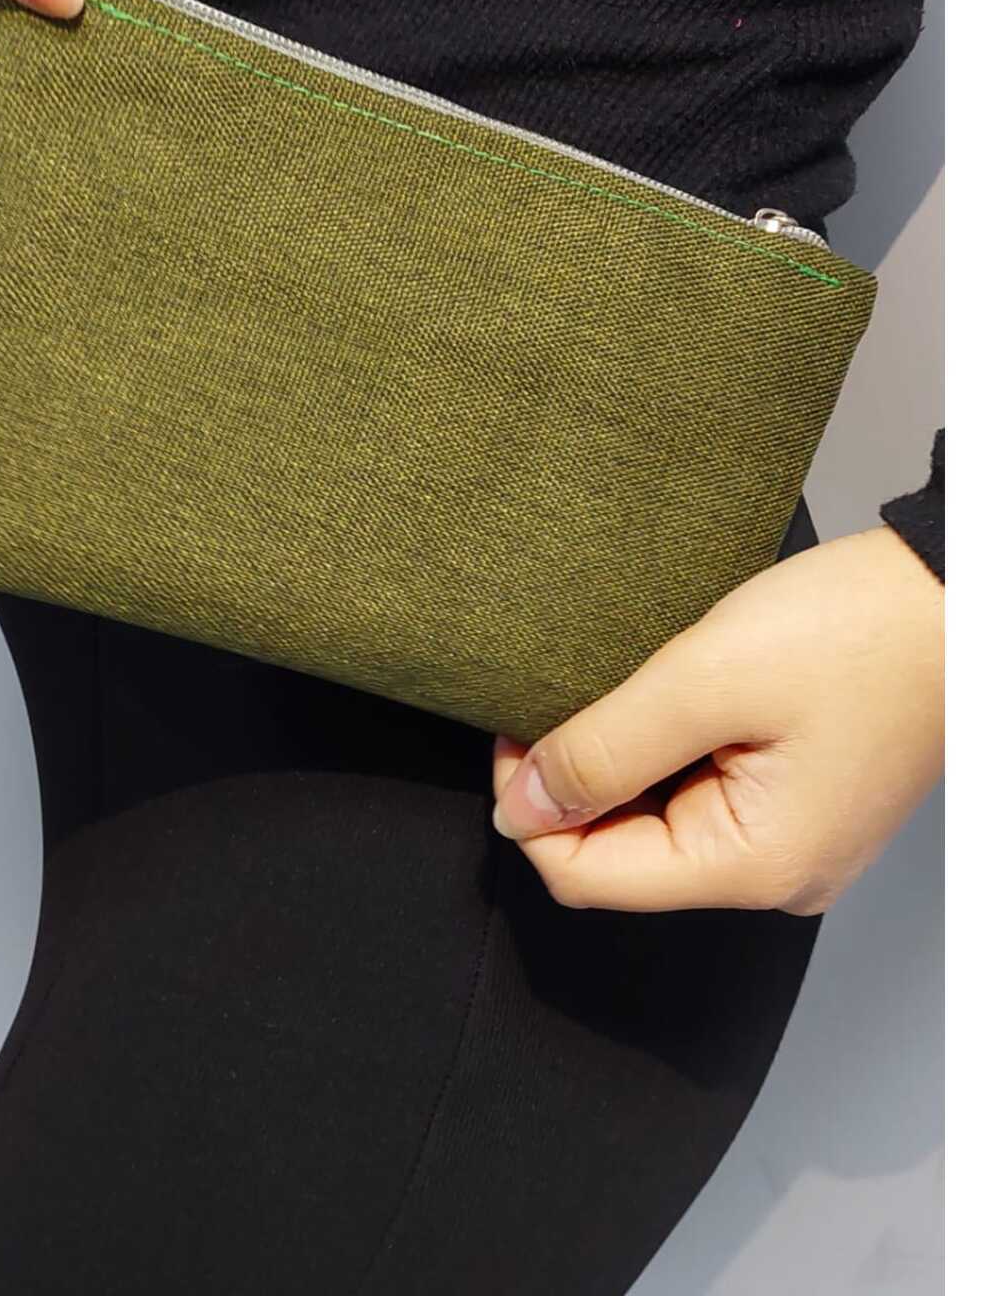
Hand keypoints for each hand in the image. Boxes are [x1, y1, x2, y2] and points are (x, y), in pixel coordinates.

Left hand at [492, 526, 942, 913]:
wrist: (955, 591)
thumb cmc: (860, 629)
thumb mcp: (705, 679)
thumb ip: (603, 748)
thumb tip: (522, 806)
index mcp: (754, 866)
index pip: (585, 877)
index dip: (529, 808)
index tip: (516, 727)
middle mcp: (776, 875)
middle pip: (618, 858)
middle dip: (574, 785)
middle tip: (565, 694)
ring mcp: (793, 843)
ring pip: (655, 827)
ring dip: (620, 765)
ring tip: (630, 688)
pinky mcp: (799, 805)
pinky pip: (699, 800)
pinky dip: (665, 755)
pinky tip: (670, 700)